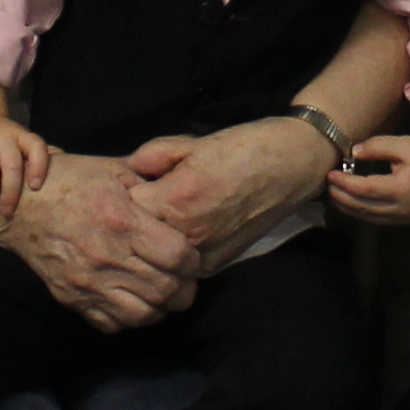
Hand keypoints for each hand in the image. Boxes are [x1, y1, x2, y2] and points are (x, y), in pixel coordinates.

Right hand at [0, 117, 51, 220]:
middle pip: (12, 166)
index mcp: (21, 136)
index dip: (39, 166)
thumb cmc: (1, 141)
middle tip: (8, 214)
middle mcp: (2, 136)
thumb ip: (39, 154)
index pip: (37, 146)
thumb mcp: (20, 142)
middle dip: (11, 194)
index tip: (35, 187)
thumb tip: (69, 167)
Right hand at [0, 155, 199, 330]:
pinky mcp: (73, 298)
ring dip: (160, 309)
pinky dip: (128, 319)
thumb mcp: (113, 170)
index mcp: (122, 221)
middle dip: (184, 289)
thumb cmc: (71, 181)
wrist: (19, 205)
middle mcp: (106, 256)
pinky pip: (111, 323)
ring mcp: (88, 282)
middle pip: (165, 290)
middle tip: (185, 281)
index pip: (176, 256)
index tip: (190, 257)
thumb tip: (180, 199)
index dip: (192, 260)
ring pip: (141, 315)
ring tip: (162, 295)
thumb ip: (149, 186)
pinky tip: (132, 301)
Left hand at [130, 119, 333, 268]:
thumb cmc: (243, 148)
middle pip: (136, 241)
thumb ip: (153, 155)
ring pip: (156, 260)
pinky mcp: (216, 265)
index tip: (118, 190)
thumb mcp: (192, 142)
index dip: (117, 198)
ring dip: (149, 245)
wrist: (292, 167)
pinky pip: (180, 267)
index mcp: (175, 200)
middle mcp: (186, 234)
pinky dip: (170, 256)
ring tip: (151, 224)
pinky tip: (172, 236)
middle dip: (129, 226)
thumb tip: (127, 170)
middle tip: (129, 209)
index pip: (123, 211)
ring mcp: (202, 255)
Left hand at [325, 131, 409, 224]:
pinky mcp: (402, 220)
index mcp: (403, 188)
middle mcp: (402, 208)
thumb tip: (352, 153)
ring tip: (333, 191)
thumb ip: (377, 146)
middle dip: (342, 196)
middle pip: (363, 206)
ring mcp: (402, 217)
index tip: (331, 173)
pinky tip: (348, 200)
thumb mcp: (402, 143)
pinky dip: (358, 210)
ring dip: (347, 206)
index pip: (366, 189)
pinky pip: (374, 218)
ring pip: (367, 216)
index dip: (346, 183)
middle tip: (327, 183)